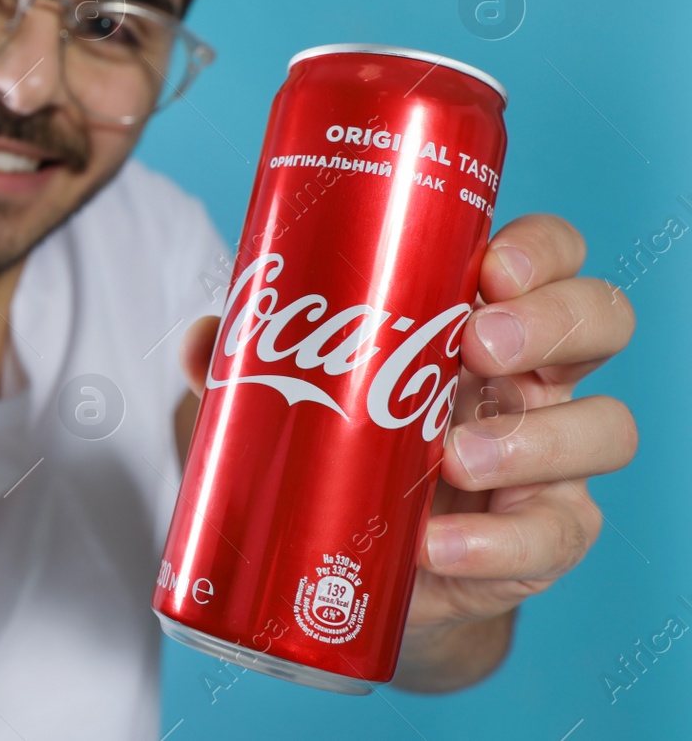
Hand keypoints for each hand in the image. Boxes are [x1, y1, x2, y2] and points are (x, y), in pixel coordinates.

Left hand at [178, 213, 636, 688]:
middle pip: (600, 319)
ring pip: (606, 428)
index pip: (547, 257)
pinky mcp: (543, 538)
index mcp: (485, 315)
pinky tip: (436, 544)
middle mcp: (536, 376)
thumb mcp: (294, 387)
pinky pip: (552, 536)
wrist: (356, 561)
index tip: (489, 267)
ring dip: (535, 440)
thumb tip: (206, 340)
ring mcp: (554, 458)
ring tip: (453, 457)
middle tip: (477, 345)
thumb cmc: (342, 441)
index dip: (539, 250)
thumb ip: (249, 356)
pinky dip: (494, 543)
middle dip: (552, 322)